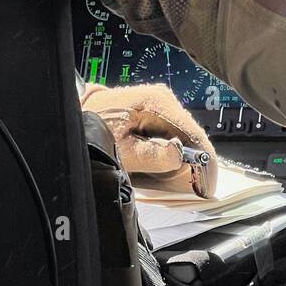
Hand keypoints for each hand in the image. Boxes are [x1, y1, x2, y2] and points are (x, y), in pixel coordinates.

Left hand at [80, 82, 217, 196]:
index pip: (194, 133)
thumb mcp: (123, 150)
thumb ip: (153, 156)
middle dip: (195, 161)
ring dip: (185, 157)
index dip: (205, 161)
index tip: (208, 185)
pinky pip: (173, 133)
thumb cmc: (95, 130)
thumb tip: (179, 156)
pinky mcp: (155, 110)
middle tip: (194, 187)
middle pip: (192, 134)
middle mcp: (163, 98)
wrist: (76, 114)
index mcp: (157, 103)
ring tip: (178, 178)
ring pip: (184, 135)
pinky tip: (167, 163)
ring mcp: (160, 103)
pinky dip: (174, 150)